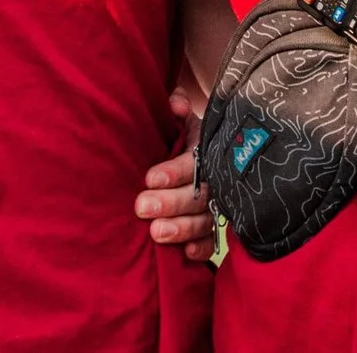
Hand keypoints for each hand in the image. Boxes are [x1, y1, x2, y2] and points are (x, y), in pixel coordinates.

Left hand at [135, 89, 212, 257]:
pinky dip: (201, 249)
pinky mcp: (214, 227)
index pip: (194, 162)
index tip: (150, 178)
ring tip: (156, 233)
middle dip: (170, 203)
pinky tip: (186, 254)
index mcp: (204, 150)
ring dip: (182, 229)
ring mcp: (215, 205)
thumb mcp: (179, 121)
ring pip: (204, 220)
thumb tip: (175, 103)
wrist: (193, 158)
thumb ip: (176, 110)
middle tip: (142, 207)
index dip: (174, 171)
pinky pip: (213, 241)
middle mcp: (213, 178)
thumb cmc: (177, 138)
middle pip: (198, 195)